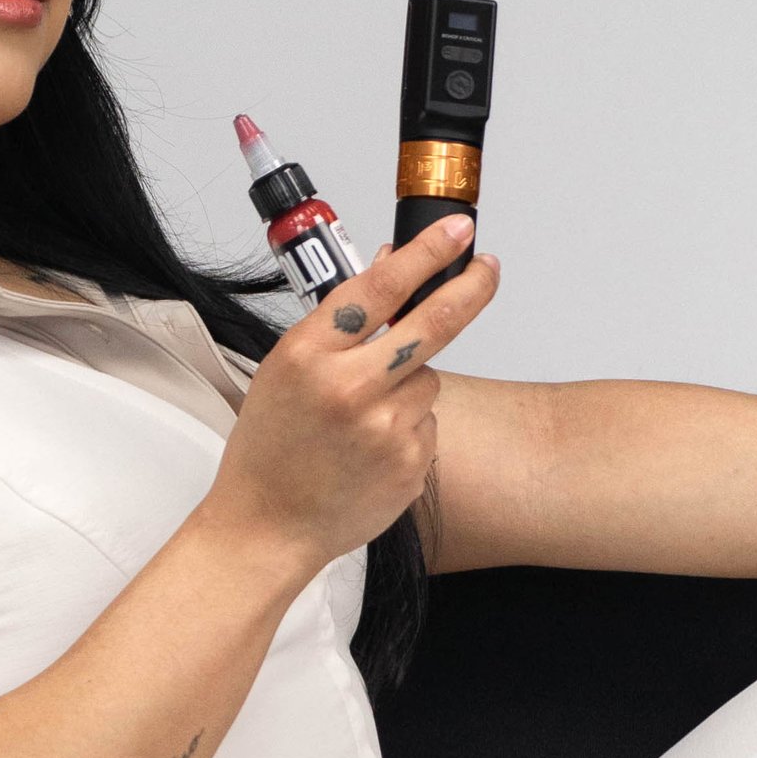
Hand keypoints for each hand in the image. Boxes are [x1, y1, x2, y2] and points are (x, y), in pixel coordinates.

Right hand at [206, 219, 499, 577]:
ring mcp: (385, 428)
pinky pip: (428, 422)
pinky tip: (371, 447)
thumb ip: (341, 322)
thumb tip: (391, 268)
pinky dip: (409, 425)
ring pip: (430, 377)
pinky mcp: (411, 462)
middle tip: (488, 267)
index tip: (456, 231)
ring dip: (410, 382)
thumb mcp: (286, 369)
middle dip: (471, 287)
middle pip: (434, 322)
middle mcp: (349, 388)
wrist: (268, 526)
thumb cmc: (271, 448)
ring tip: (363, 415)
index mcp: (308, 355)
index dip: (427, 252)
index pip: (381, 287)